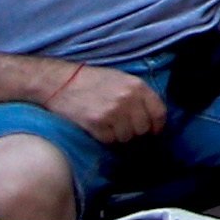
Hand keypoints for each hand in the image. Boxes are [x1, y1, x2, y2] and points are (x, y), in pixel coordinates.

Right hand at [39, 61, 164, 142]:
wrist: (61, 82)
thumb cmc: (92, 80)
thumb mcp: (122, 79)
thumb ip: (138, 94)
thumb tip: (150, 116)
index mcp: (137, 86)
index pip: (159, 112)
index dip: (157, 125)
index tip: (153, 131)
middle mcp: (128, 99)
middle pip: (143, 128)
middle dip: (136, 132)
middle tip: (126, 129)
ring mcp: (112, 112)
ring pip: (126, 137)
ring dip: (120, 136)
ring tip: (110, 127)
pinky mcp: (96, 123)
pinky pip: (109, 140)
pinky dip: (106, 139)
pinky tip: (100, 129)